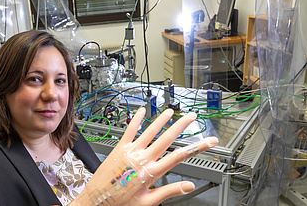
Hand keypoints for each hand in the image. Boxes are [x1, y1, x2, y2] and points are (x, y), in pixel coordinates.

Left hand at [72, 107, 217, 205]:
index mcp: (152, 172)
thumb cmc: (121, 202)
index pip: (180, 156)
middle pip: (167, 138)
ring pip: (149, 131)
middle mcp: (142, 158)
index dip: (197, 148)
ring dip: (161, 120)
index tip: (209, 141)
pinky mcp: (119, 148)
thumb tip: (188, 186)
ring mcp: (130, 151)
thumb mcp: (148, 201)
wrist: (97, 200)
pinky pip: (129, 131)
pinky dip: (135, 120)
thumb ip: (169, 191)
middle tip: (192, 117)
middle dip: (181, 126)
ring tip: (171, 111)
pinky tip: (141, 111)